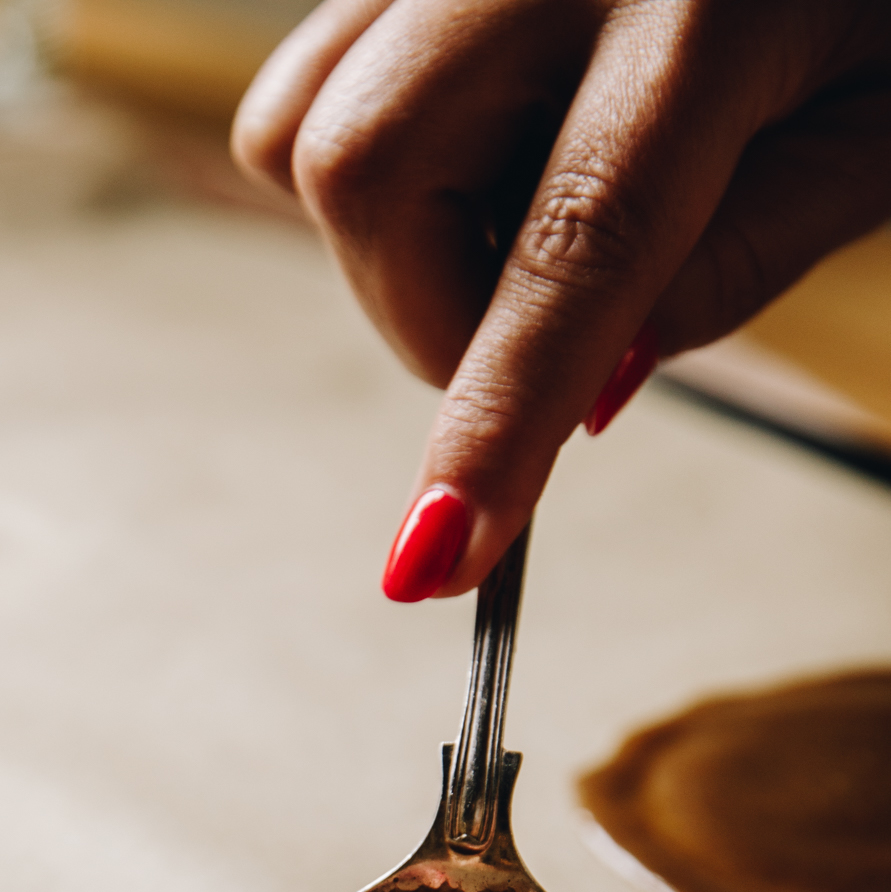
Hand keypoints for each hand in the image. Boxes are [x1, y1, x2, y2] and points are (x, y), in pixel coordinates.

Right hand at [232, 0, 890, 598]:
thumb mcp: (872, 134)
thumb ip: (739, 258)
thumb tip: (591, 387)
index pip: (572, 241)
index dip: (495, 418)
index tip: (435, 558)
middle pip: (372, 174)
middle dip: (424, 320)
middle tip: (531, 349)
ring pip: (311, 134)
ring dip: (394, 248)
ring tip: (518, 226)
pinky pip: (312, 79)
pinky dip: (371, 167)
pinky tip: (479, 158)